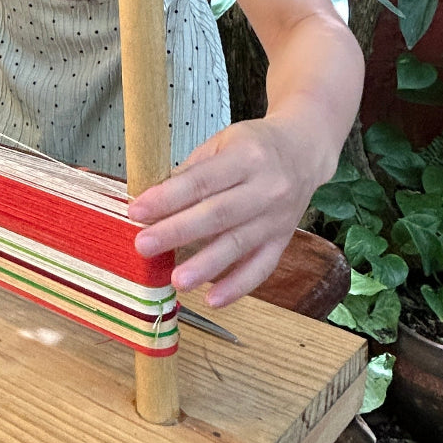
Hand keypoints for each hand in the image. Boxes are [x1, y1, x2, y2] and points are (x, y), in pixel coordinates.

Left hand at [126, 118, 320, 307]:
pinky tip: (213, 299)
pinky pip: (261, 267)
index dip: (167, 198)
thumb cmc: (256, 146)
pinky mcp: (283, 240)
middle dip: (177, 232)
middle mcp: (266, 188)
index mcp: (246, 157)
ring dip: (205, 266)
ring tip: (177, 280)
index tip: (137, 212)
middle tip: (144, 245)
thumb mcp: (222, 144)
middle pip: (217, 215)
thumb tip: (153, 201)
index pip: (201, 181)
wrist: (305, 150)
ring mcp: (277, 218)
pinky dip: (238, 286)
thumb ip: (191, 172)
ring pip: (238, 245)